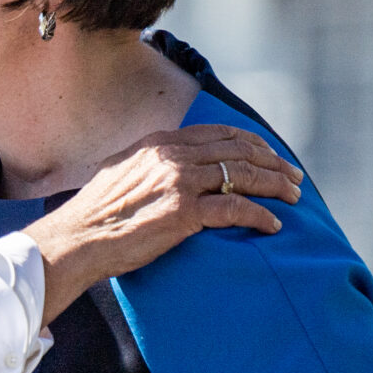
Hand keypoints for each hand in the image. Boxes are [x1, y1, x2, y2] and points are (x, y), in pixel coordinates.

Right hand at [25, 125, 300, 322]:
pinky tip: (273, 225)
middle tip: (294, 176)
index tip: (270, 155)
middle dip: (273, 162)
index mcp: (160, 143)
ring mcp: (179, 182)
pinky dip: (259, 215)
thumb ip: (148, 162)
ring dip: (275, 186)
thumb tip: (162, 163)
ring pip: (243, 175)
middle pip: (239, 151)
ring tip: (294, 197)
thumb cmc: (94, 215)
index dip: (252, 143)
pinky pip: (235, 209)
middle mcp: (173, 156)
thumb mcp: (120, 171)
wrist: (77, 239)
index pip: (219, 133)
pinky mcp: (183, 212)